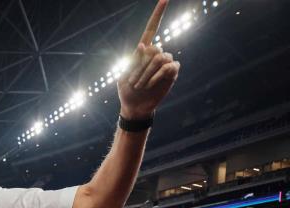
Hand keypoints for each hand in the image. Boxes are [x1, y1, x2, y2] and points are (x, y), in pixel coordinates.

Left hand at [117, 0, 179, 119]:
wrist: (135, 106)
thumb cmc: (127, 90)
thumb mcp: (123, 75)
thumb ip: (133, 60)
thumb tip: (144, 45)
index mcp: (142, 51)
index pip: (152, 28)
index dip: (158, 14)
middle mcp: (155, 54)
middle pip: (155, 48)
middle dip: (142, 66)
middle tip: (134, 81)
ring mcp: (165, 63)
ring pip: (161, 57)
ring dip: (148, 72)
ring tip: (141, 84)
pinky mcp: (172, 73)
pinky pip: (169, 66)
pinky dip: (158, 75)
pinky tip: (151, 84)